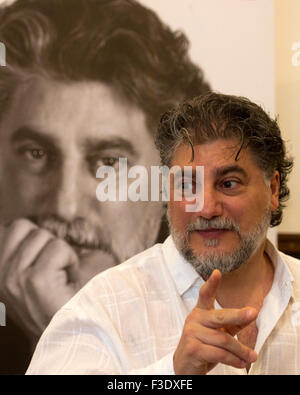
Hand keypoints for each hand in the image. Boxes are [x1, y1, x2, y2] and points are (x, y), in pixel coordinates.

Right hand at [0, 219, 79, 340]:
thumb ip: (19, 251)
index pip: (9, 228)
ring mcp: (15, 278)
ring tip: (61, 275)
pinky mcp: (36, 280)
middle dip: (46, 242)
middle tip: (54, 267)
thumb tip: (10, 225)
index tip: (44, 260)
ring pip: (43, 235)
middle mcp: (0, 275)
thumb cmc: (56, 301)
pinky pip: (58, 248)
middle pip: (24, 226)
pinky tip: (68, 279)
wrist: (70, 331)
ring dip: (61, 253)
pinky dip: (70, 260)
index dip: (32, 236)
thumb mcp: (28, 275)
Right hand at [173, 269, 257, 374]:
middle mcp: (194, 319)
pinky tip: (241, 364)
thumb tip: (251, 313)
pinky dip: (233, 360)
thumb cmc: (203, 347)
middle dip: (238, 315)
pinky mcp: (192, 349)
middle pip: (220, 316)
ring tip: (251, 357)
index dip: (211, 284)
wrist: (184, 368)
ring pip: (223, 339)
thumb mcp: (218, 333)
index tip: (217, 273)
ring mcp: (191, 333)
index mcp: (200, 312)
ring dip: (241, 351)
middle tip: (253, 313)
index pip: (205, 295)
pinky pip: (219, 353)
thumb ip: (232, 323)